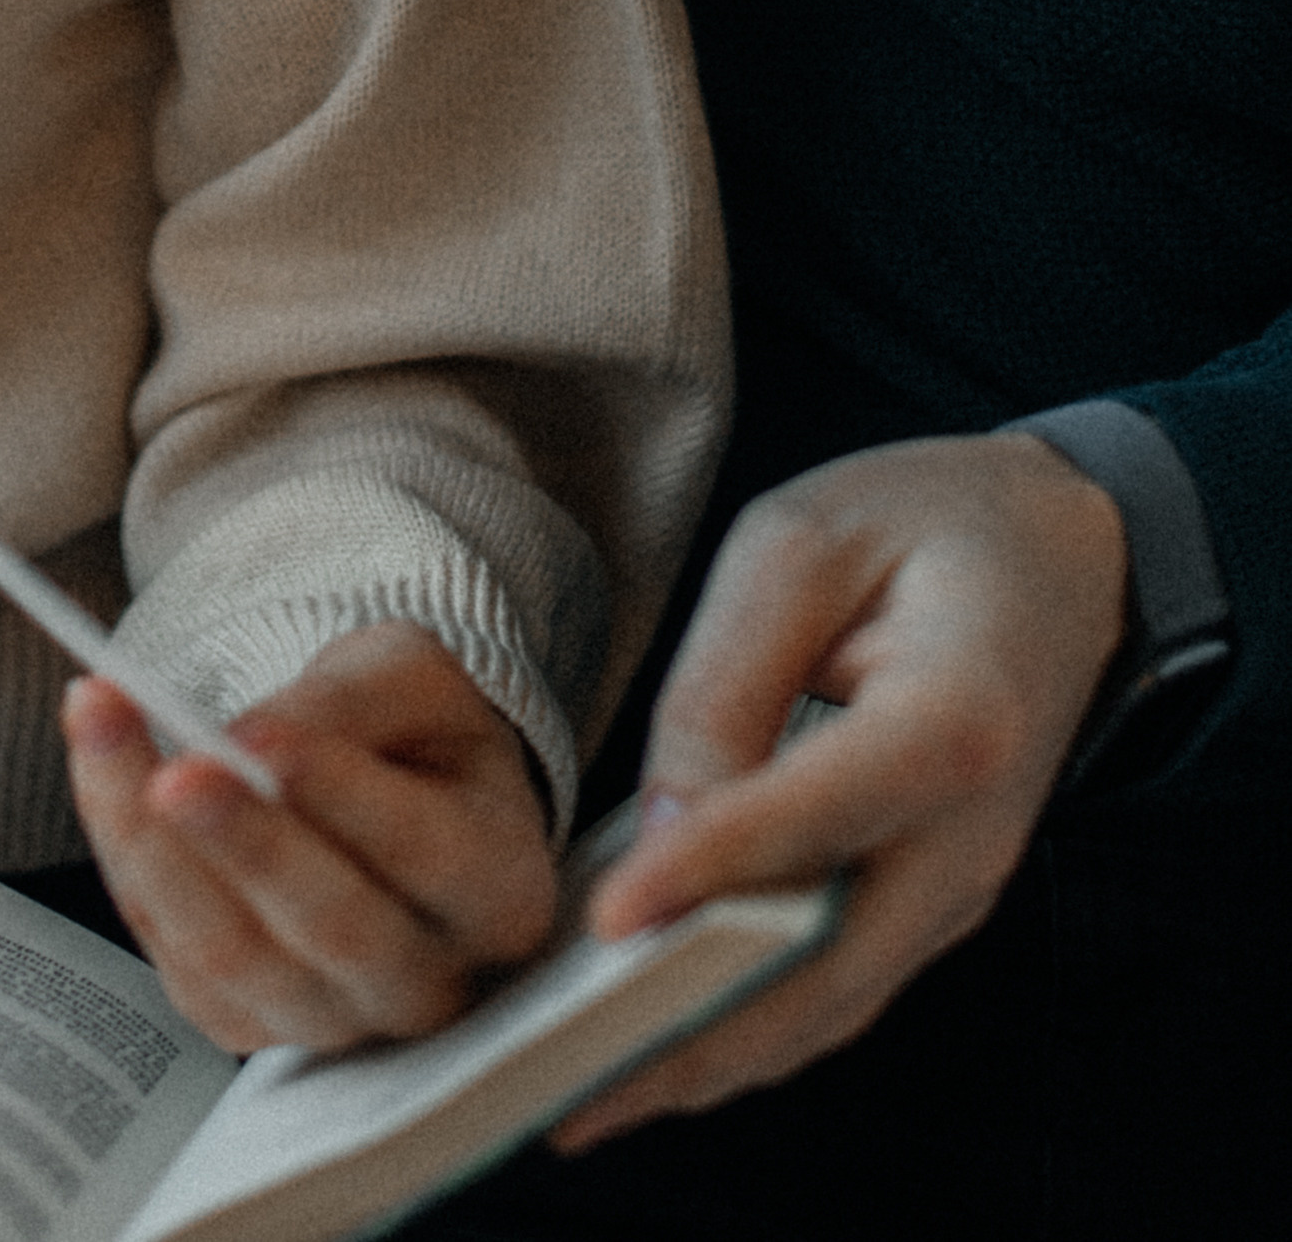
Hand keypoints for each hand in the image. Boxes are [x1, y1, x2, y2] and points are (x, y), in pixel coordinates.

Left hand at [63, 618, 555, 1053]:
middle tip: (172, 773)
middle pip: (332, 930)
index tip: (256, 735)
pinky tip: (103, 772)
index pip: (424, 852)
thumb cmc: (415, 729)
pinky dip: (127, 862)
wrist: (389, 790)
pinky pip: (176, 960)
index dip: (338, 795)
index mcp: (499, 885)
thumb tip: (249, 740)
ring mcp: (337, 1019)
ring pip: (237, 960)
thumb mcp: (411, 677)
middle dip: (242, 845)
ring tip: (103, 726)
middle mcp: (430, 978)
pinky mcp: (250, 1025)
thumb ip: (349, 701)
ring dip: (153, 847)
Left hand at [554, 432, 1127, 1152]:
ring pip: (828, 1007)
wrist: (1059, 551)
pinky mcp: (929, 904)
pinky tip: (652, 1039)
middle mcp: (969, 837)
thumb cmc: (920, 526)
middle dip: (693, 1040)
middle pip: (828, 971)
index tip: (608, 924)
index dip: (710, 873)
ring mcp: (958, 888)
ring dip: (709, 1061)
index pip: (817, 818)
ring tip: (581, 1095)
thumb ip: (726, 683)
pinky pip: (833, 983)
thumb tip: (662, 831)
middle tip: (563, 1088)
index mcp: (954, 721)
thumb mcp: (800, 545)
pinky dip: (746, 1026)